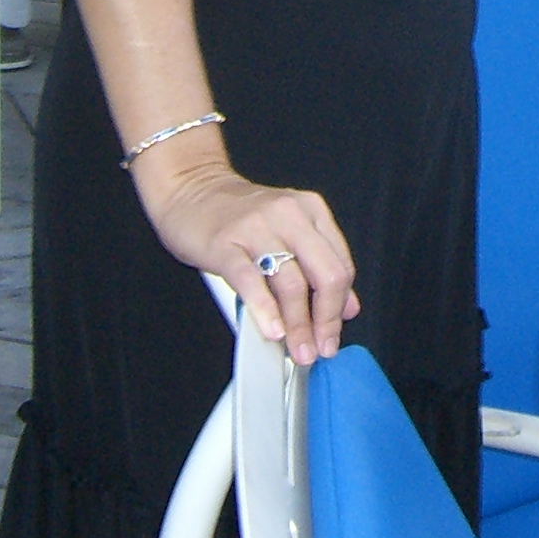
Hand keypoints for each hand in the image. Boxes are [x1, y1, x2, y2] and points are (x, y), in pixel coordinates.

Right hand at [141, 157, 359, 364]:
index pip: (341, 266)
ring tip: (297, 348)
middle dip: (326, 320)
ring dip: (298, 325)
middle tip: (320, 348)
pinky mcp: (225, 244)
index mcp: (310, 211)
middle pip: (325, 275)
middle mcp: (289, 215)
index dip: (340, 307)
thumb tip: (347, 307)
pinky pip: (251, 281)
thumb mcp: (288, 231)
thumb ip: (319, 265)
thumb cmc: (238, 214)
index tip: (333, 334)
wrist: (191, 189)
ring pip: (292, 283)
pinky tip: (272, 331)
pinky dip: (266, 310)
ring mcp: (257, 228)